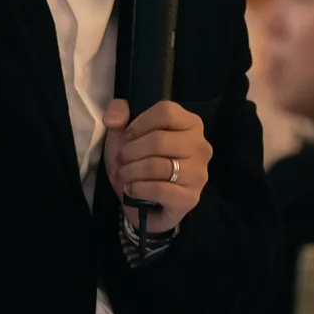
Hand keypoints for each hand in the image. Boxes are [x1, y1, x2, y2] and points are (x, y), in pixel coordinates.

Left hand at [103, 98, 210, 236]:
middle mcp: (200, 147)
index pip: (166, 112)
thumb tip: (112, 118)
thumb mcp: (124, 132)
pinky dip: (138, 188)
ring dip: (131, 171)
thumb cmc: (138, 162)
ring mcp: (198, 174)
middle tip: (121, 160)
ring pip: (157, 166)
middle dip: (131, 151)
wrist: (141, 202)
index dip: (139, 124)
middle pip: (159, 140)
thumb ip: (118, 111)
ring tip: (122, 175)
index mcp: (191, 124)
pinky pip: (160, 190)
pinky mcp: (190, 198)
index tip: (126, 137)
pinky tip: (131, 189)